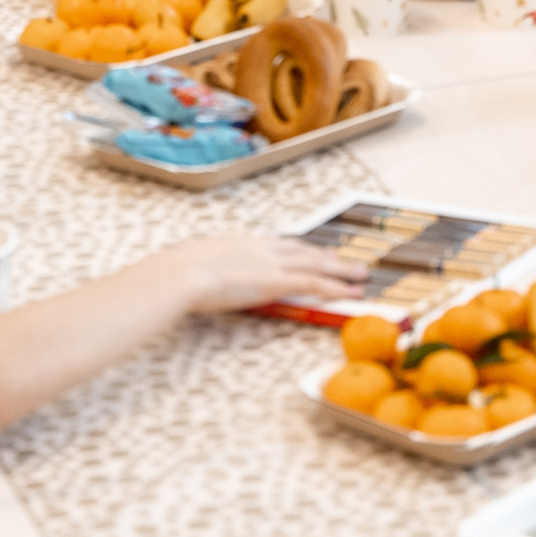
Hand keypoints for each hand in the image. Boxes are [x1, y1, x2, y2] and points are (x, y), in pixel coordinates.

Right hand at [149, 233, 366, 314]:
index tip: (310, 251)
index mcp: (239, 242)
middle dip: (325, 256)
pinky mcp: (276, 281)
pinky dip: (335, 288)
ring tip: (360, 275)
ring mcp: (270, 263)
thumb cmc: (175, 273)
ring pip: (315, 265)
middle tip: (344, 260)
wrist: (180, 273)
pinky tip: (350, 294)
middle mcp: (260, 247)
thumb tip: (190, 278)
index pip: (276, 244)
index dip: (297, 248)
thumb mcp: (190, 266)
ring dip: (340, 271)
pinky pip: (313, 284)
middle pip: (302, 250)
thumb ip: (200, 271)